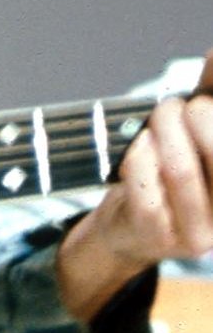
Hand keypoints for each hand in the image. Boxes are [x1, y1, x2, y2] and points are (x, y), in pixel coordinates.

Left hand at [56, 55, 212, 320]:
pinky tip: (140, 144)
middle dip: (195, 115)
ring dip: (162, 130)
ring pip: (181, 168)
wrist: (131, 229)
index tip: (202, 95)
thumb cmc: (173, 171)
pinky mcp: (159, 236)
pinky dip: (138, 155)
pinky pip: (146, 187)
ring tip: (158, 118)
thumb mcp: (199, 134)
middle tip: (176, 106)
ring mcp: (199, 234)